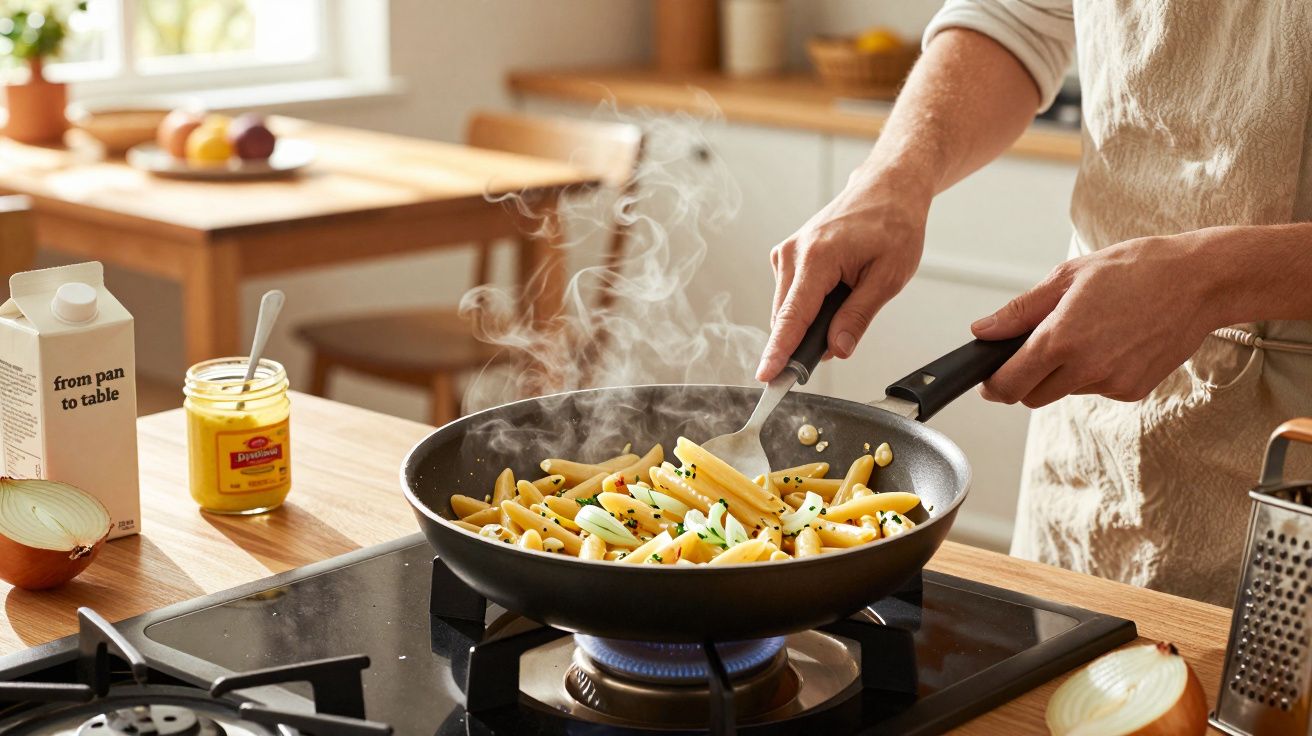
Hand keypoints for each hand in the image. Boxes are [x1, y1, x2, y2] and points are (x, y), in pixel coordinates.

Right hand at [756, 174, 929, 380]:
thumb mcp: (888, 277)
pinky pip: (791, 296)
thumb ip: (858, 316)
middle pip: (786, 318)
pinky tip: (838, 289)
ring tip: (850, 296)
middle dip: (807, 339)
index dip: (779, 352)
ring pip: (788, 309)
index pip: (791, 317)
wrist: (887, 188)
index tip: (767, 377)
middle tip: (843, 339)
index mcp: (816, 258)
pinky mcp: (787, 256)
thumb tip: (837, 349)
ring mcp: (786, 253)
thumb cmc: (893, 224)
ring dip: (812, 320)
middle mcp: (792, 254)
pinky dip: (810, 305)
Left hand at [971, 233, 1223, 407]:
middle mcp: (1087, 368)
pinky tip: (1111, 341)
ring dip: (1061, 373)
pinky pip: (1097, 388)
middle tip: (1031, 351)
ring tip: (1086, 331)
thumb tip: (983, 330)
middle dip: (1023, 380)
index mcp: (1062, 339)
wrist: (1199, 281)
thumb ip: (1020, 310)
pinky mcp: (1134, 390)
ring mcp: (1113, 383)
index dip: (993, 384)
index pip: (1010, 383)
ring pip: (1065, 391)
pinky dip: (1092, 372)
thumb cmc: (1134, 269)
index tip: (988, 378)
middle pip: (1032, 396)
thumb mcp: (1068, 277)